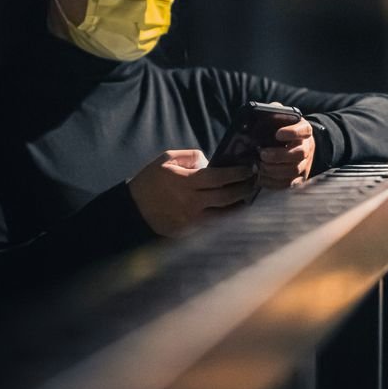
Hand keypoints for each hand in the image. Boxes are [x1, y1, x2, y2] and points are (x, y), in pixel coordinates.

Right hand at [127, 149, 255, 236]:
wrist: (133, 209)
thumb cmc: (150, 180)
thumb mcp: (166, 159)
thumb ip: (191, 156)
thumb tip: (211, 162)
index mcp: (186, 182)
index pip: (220, 177)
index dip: (238, 173)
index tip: (249, 169)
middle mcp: (191, 202)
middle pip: (227, 197)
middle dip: (245, 189)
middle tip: (254, 182)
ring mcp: (191, 220)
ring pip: (224, 216)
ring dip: (239, 207)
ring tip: (248, 198)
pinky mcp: (190, 232)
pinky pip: (213, 225)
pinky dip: (226, 219)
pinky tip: (233, 212)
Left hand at [257, 118, 315, 189]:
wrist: (296, 144)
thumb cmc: (284, 128)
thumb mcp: (282, 116)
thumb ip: (274, 111)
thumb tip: (261, 112)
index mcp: (304, 130)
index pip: (303, 131)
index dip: (292, 133)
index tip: (278, 134)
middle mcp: (307, 148)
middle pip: (298, 154)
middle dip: (278, 156)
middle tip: (262, 153)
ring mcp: (304, 164)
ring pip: (293, 171)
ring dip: (274, 170)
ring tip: (259, 165)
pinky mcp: (299, 178)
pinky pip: (288, 184)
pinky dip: (273, 182)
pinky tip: (261, 176)